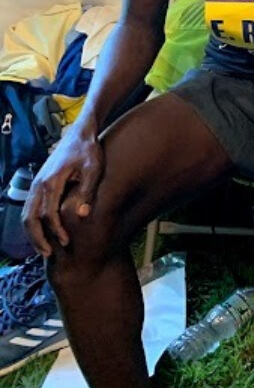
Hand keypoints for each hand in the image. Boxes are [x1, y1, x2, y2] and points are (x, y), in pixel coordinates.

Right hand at [24, 126, 104, 255]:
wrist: (79, 134)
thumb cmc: (89, 151)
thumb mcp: (94, 169)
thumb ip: (88, 192)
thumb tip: (83, 215)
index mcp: (51, 182)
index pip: (48, 214)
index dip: (56, 230)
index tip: (66, 242)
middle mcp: (39, 184)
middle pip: (29, 218)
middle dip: (38, 238)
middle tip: (49, 253)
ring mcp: (36, 184)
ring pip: (26, 214)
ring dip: (33, 233)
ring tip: (45, 248)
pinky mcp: (39, 184)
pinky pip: (30, 208)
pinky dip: (33, 223)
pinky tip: (43, 232)